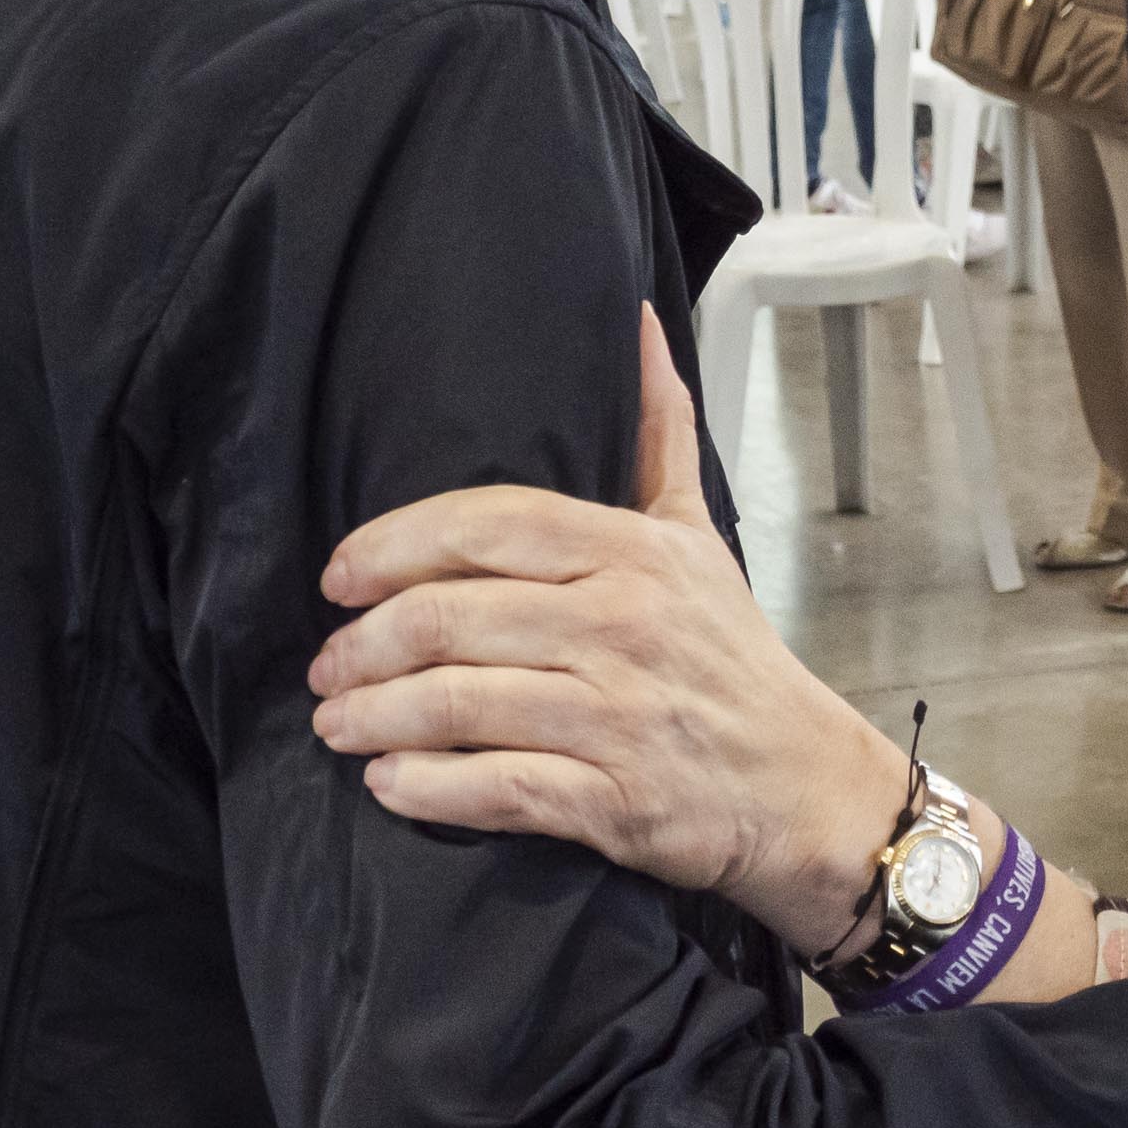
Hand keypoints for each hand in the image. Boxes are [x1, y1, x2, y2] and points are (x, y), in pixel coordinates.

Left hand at [313, 307, 907, 949]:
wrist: (802, 782)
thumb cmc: (732, 656)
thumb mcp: (698, 534)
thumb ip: (658, 432)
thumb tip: (636, 326)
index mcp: (634, 552)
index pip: (488, 525)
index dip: (394, 545)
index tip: (339, 573)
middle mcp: (623, 626)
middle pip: (452, 617)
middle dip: (363, 643)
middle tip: (326, 663)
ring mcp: (617, 717)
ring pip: (456, 705)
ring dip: (374, 717)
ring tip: (337, 720)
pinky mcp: (612, 801)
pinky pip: (491, 789)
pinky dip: (422, 787)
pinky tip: (386, 781)